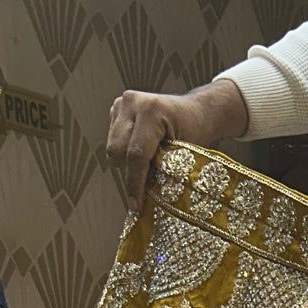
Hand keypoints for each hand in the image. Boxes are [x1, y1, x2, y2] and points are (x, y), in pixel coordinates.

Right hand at [106, 79, 249, 212]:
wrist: (194, 111)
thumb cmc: (195, 130)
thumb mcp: (184, 152)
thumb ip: (164, 170)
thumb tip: (148, 199)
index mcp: (152, 110)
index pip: (136, 154)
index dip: (135, 183)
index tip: (136, 205)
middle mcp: (132, 102)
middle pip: (117, 150)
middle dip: (129, 173)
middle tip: (144, 187)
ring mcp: (122, 103)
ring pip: (112, 147)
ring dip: (126, 163)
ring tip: (146, 167)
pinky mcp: (117, 108)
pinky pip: (112, 140)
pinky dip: (124, 153)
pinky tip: (141, 153)